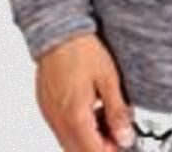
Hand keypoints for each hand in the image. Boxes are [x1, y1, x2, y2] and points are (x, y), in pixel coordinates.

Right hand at [35, 31, 134, 150]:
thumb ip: (117, 111)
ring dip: (88, 138)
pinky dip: (77, 127)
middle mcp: (58, 121)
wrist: (58, 31)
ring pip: (69, 143)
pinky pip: (61, 129)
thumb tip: (125, 136)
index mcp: (75, 117)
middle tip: (116, 130)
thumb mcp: (108, 79)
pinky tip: (90, 109)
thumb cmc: (82, 50)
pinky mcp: (46, 107)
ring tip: (105, 115)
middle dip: (99, 147)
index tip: (123, 140)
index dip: (111, 150)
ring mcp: (50, 115)